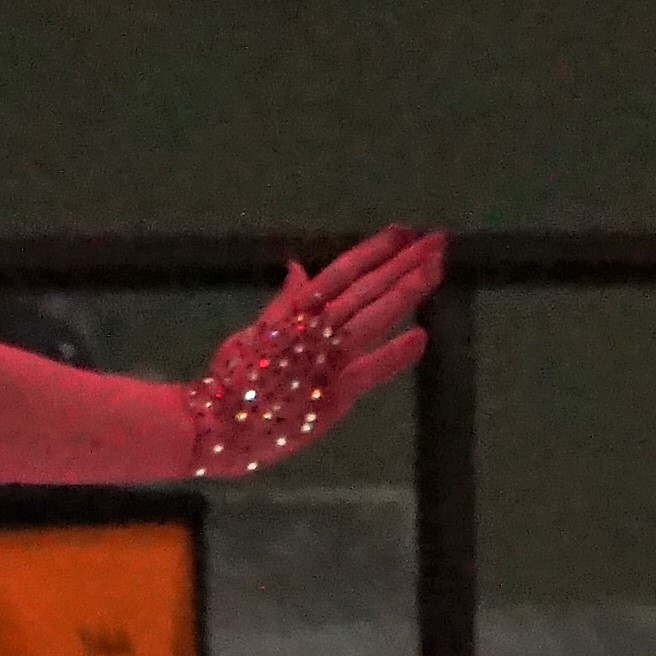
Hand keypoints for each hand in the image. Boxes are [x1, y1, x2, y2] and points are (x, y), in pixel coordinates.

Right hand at [186, 225, 444, 476]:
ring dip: (407, 291)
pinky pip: (369, 371)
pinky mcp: (332, 395)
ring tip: (436, 268)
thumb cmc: (232, 379)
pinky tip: (422, 335)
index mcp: (296, 310)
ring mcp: (326, 360)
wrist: (217, 425)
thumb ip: (281, 303)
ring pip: (374, 317)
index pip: (343, 270)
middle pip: (368, 287)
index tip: (403, 231)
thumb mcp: (253, 332)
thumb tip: (297, 268)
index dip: (375, 249)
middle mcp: (315, 328)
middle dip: (405, 262)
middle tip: (437, 239)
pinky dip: (395, 354)